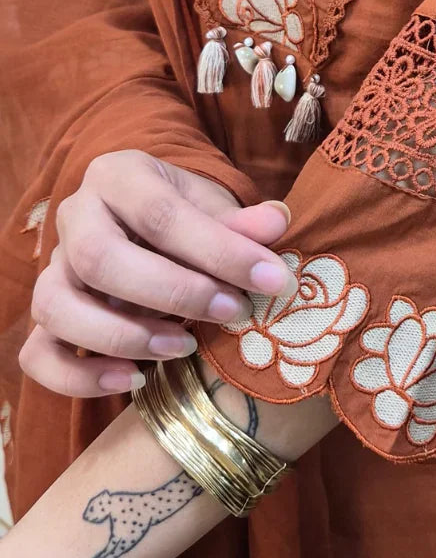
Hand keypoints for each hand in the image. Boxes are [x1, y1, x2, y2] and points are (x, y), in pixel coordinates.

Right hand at [18, 150, 295, 397]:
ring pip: (57, 306)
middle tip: (230, 312)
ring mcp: (52, 269)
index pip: (160, 213)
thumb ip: (241, 223)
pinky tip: (134, 380)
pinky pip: (37, 354)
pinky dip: (79, 376)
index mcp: (118, 177)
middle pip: (97, 257)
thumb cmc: (186, 218)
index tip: (271, 278)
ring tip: (185, 347)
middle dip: (171, 291)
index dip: (217, 250)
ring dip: (124, 335)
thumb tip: (276, 223)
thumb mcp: (214, 208)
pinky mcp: (42, 318)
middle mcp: (75, 217)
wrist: (148, 228)